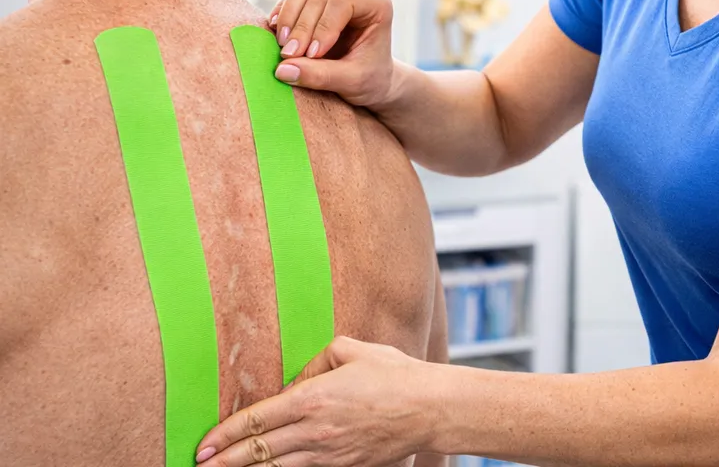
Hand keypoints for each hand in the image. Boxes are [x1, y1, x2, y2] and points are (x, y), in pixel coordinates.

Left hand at [195, 337, 439, 466]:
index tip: (204, 444)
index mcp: (312, 398)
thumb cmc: (393, 374)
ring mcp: (329, 454)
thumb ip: (315, 361)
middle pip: (259, 451)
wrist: (430, 409)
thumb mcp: (350, 350)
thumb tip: (296, 380)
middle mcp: (314, 431)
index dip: (226, 434)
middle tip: (200, 466)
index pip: (257, 420)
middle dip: (225, 461)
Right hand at [268, 0, 395, 107]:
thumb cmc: (369, 77)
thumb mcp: (351, 82)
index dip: (323, 26)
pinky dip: (282, 13)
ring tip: (282, 45)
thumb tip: (283, 70)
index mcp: (377, 3)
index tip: (312, 54)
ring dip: (288, 16)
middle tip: (289, 55)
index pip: (342, 0)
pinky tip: (277, 34)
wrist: (370, 78)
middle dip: (302, 27)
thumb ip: (320, 76)